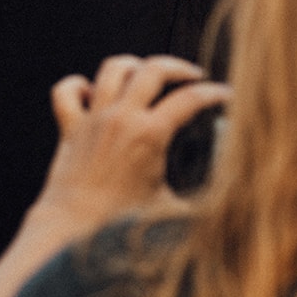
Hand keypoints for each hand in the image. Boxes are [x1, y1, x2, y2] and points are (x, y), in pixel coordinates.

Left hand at [30, 56, 229, 234]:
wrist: (74, 231)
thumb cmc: (121, 228)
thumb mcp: (173, 212)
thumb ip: (203, 201)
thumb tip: (230, 200)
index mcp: (150, 135)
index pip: (189, 99)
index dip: (213, 93)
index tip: (224, 94)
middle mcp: (121, 118)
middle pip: (152, 69)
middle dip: (177, 67)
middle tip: (191, 76)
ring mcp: (93, 119)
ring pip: (112, 68)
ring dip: (133, 65)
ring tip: (146, 74)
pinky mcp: (70, 127)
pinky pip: (65, 90)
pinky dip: (78, 84)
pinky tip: (92, 91)